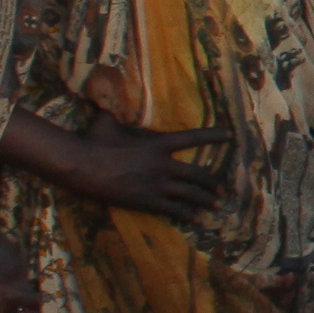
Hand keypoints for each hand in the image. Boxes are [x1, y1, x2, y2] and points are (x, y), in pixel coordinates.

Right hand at [53, 120, 228, 221]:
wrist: (82, 166)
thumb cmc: (94, 141)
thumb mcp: (108, 120)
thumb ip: (117, 110)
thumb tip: (109, 93)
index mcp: (158, 144)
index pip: (193, 137)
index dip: (213, 135)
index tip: (231, 135)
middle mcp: (163, 165)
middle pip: (196, 174)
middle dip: (211, 181)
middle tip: (221, 188)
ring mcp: (156, 185)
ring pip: (189, 194)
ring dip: (205, 200)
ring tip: (216, 205)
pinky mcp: (146, 201)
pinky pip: (172, 210)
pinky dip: (186, 214)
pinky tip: (195, 219)